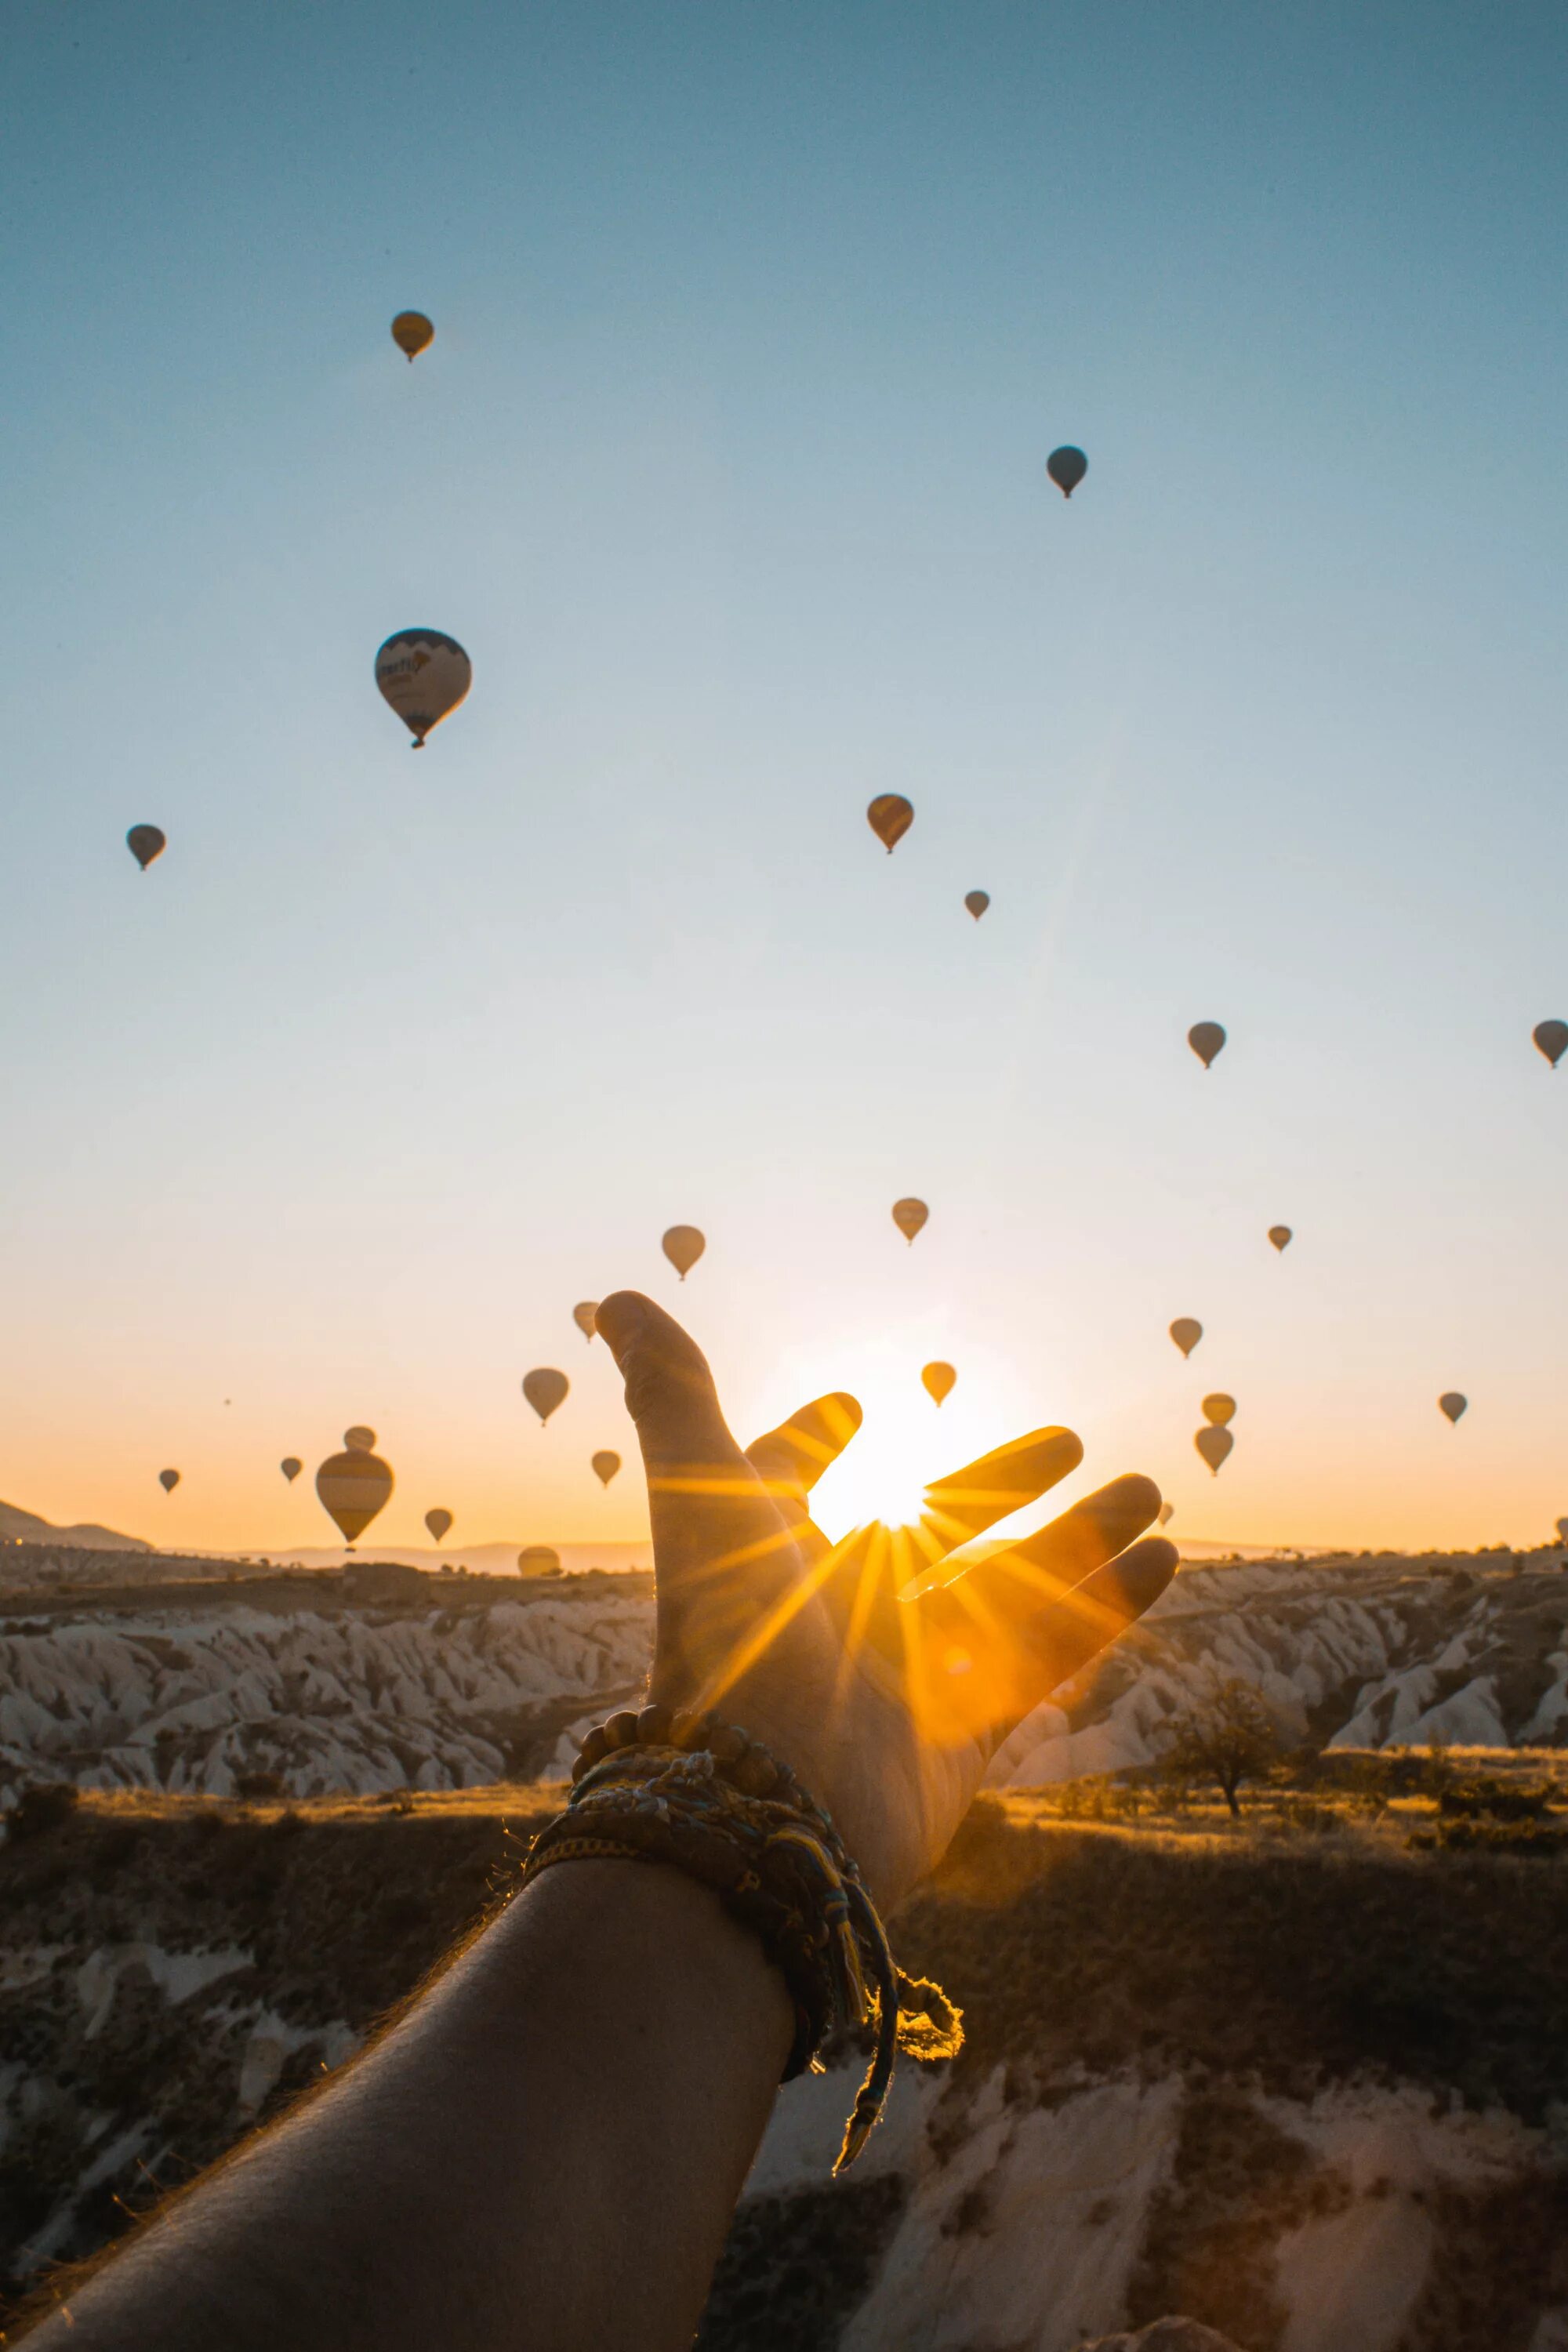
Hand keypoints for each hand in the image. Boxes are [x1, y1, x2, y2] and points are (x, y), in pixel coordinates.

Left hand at [595, 1292, 1176, 1909]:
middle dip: (999, 1486)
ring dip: (1077, 1542)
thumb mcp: (706, 1496)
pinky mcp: (961, 1740)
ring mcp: (902, 1681)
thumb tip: (617, 1295)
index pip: (784, 1488)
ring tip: (1148, 1488)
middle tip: (1069, 1439)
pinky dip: (1102, 1610)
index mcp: (770, 1561)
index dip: (807, 1447)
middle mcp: (835, 1618)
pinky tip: (1162, 1557)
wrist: (771, 1808)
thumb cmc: (732, 1640)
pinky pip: (1042, 1661)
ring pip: (1003, 1593)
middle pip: (929, 1535)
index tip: (848, 1407)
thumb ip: (675, 1397)